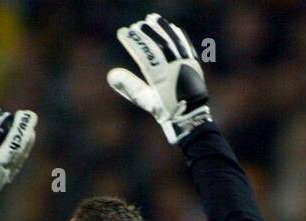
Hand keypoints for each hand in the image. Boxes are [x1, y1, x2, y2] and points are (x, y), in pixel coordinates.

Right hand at [107, 12, 210, 143]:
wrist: (190, 118)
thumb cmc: (166, 111)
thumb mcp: (145, 100)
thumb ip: (130, 86)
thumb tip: (111, 74)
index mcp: (161, 79)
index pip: (144, 54)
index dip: (133, 42)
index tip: (122, 32)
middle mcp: (174, 69)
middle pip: (158, 45)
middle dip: (145, 33)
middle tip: (135, 25)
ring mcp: (186, 65)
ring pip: (172, 41)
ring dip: (162, 28)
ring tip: (152, 18)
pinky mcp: (194, 64)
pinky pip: (185, 45)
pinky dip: (177, 35)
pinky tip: (172, 27)